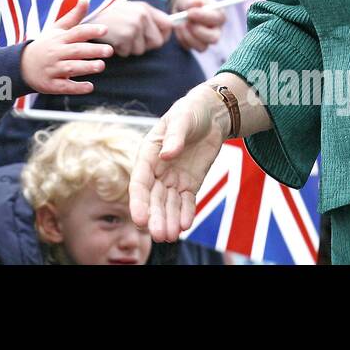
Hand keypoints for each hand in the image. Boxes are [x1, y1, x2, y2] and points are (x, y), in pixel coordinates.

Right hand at [21, 0, 114, 93]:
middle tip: (109, 50)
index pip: (76, 32)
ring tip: (101, 65)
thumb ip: (73, 17)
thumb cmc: (45, 45)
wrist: (21, 65)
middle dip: (93, 50)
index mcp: (59, 39)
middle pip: (76, 50)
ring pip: (71, 68)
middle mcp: (55, 53)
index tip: (104, 29)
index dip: (90, 30)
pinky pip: (64, 86)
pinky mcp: (51, 84)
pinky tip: (90, 86)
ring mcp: (52, 69)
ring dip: (86, 67)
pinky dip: (77, 87)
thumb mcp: (57, 30)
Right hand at [95, 1, 172, 57]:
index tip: (155, 39)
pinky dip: (119, 49)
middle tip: (132, 39)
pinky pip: (127, 52)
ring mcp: (133, 27)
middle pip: (157, 42)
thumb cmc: (109, 14)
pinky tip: (111, 38)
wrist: (86, 15)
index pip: (168, 25)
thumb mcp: (130, 9)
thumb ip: (148, 18)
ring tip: (118, 35)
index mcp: (145, 8)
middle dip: (146, 45)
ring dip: (129, 47)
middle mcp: (142, 16)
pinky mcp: (124, 38)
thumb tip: (170, 27)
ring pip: (140, 50)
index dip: (164, 35)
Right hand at [130, 82, 227, 240]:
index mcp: (148, 154)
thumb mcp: (182, 118)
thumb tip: (165, 155)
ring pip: (169, 204)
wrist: (211, 115)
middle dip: (156, 217)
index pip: (140, 182)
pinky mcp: (190, 183)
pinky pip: (186, 202)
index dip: (139, 202)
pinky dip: (186, 214)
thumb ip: (174, 137)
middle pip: (153, 198)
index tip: (139, 220)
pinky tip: (185, 226)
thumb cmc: (190, 112)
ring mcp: (174, 178)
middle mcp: (158, 170)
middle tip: (159, 236)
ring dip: (169, 220)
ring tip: (171, 237)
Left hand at [169, 0, 223, 52]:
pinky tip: (179, 27)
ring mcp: (206, 40)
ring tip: (180, 23)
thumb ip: (193, 1)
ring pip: (201, 47)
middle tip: (186, 22)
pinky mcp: (195, 45)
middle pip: (214, 39)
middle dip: (198, 31)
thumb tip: (197, 2)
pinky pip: (188, 47)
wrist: (182, 7)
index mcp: (219, 16)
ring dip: (187, 35)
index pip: (217, 19)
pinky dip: (181, 37)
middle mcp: (216, 31)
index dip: (203, 17)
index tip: (189, 12)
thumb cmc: (190, 1)